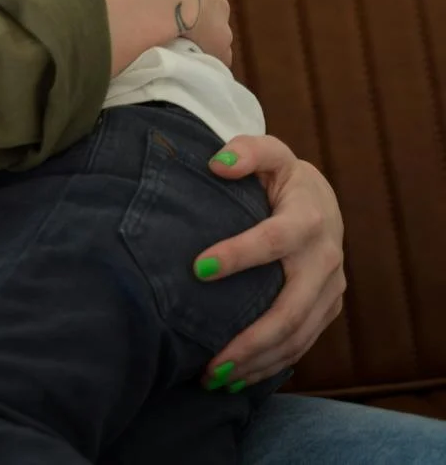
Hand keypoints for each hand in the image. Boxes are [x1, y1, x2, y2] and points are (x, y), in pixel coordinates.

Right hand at [120, 0, 230, 65]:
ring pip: (206, 29)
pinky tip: (180, 62)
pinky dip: (198, 59)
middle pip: (203, 0)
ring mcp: (217, 20)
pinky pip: (208, 56)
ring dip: (191, 34)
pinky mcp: (215, 46)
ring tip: (165, 41)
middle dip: (187, 7)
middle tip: (160, 14)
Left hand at [192, 135, 344, 386]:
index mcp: (308, 217)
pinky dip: (271, 365)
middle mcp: (325, 258)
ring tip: (216, 377)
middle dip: (250, 339)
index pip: (272, 240)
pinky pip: (301, 344)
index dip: (238, 255)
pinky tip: (238, 377)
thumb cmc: (283, 177)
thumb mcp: (269, 154)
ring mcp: (330, 290)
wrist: (322, 200)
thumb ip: (246, 151)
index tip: (198, 269)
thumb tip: (217, 163)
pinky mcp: (328, 310)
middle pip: (289, 308)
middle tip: (209, 360)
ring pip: (297, 336)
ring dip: (257, 361)